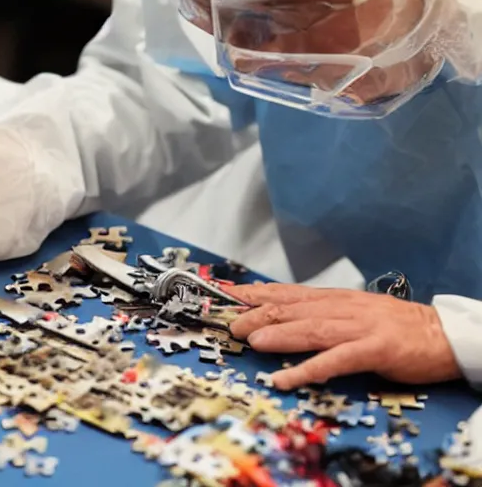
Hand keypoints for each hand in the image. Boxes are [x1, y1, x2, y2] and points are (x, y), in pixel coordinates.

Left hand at [227, 283, 462, 389]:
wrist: (446, 334)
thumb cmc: (398, 327)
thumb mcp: (356, 311)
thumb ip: (322, 313)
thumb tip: (284, 314)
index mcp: (336, 299)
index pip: (288, 292)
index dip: (255, 294)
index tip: (226, 296)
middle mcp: (343, 308)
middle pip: (293, 308)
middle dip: (258, 315)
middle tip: (231, 325)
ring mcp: (359, 327)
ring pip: (311, 328)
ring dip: (278, 335)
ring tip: (251, 342)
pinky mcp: (375, 349)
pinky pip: (335, 359)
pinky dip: (308, 369)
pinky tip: (285, 378)